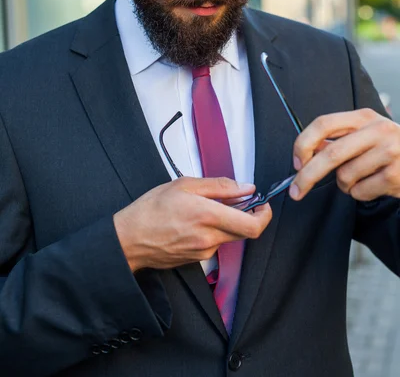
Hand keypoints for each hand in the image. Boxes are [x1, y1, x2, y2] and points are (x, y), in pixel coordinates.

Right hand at [113, 177, 272, 271]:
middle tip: (239, 201)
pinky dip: (214, 231)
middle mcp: (209, 238)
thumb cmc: (151, 209)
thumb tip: (245, 187)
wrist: (129, 239)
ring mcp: (204, 252)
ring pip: (229, 237)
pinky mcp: (197, 259)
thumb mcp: (184, 185)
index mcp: (207, 216)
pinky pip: (215, 244)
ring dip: (228, 223)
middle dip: (248, 216)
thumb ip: (219, 186)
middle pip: (245, 232)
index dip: (264, 216)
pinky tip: (195, 222)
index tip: (263, 204)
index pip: (252, 226)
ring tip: (207, 208)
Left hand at [289, 109, 399, 201]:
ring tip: (360, 178)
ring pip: (344, 176)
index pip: (323, 123)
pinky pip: (360, 191)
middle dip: (307, 176)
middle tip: (296, 191)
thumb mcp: (365, 134)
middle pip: (330, 154)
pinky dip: (360, 193)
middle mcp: (377, 130)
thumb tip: (305, 151)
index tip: (296, 162)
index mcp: (363, 117)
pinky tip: (374, 185)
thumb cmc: (390, 147)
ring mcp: (389, 152)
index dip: (303, 143)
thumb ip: (337, 139)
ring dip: (344, 185)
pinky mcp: (396, 175)